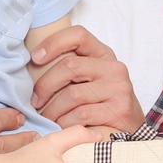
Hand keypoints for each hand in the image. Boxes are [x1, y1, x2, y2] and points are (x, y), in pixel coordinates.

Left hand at [30, 26, 146, 133]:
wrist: (130, 127)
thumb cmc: (102, 102)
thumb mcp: (91, 78)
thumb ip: (70, 69)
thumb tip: (32, 67)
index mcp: (103, 54)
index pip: (79, 35)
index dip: (54, 42)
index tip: (35, 58)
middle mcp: (114, 68)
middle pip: (70, 66)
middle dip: (45, 85)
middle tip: (35, 101)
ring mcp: (118, 88)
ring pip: (73, 94)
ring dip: (53, 109)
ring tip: (46, 118)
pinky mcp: (119, 109)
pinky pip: (81, 114)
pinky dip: (65, 122)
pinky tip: (61, 126)